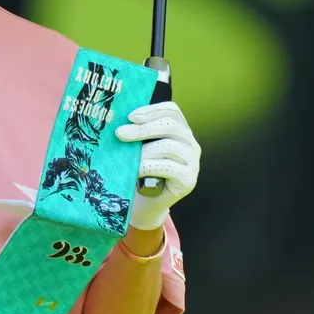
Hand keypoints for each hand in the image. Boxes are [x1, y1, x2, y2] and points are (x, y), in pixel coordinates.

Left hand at [114, 102, 200, 230]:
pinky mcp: (188, 180)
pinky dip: (148, 167)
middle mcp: (191, 144)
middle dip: (143, 128)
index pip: (172, 111)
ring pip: (169, 146)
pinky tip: (136, 170)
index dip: (151, 110)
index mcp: (181, 131)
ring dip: (144, 150)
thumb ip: (139, 133)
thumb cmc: (143, 171)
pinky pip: (168, 168)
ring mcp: (193, 162)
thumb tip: (122, 120)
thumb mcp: (141, 147)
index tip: (130, 116)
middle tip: (120, 133)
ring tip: (127, 156)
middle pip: (171, 126)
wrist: (147, 203)